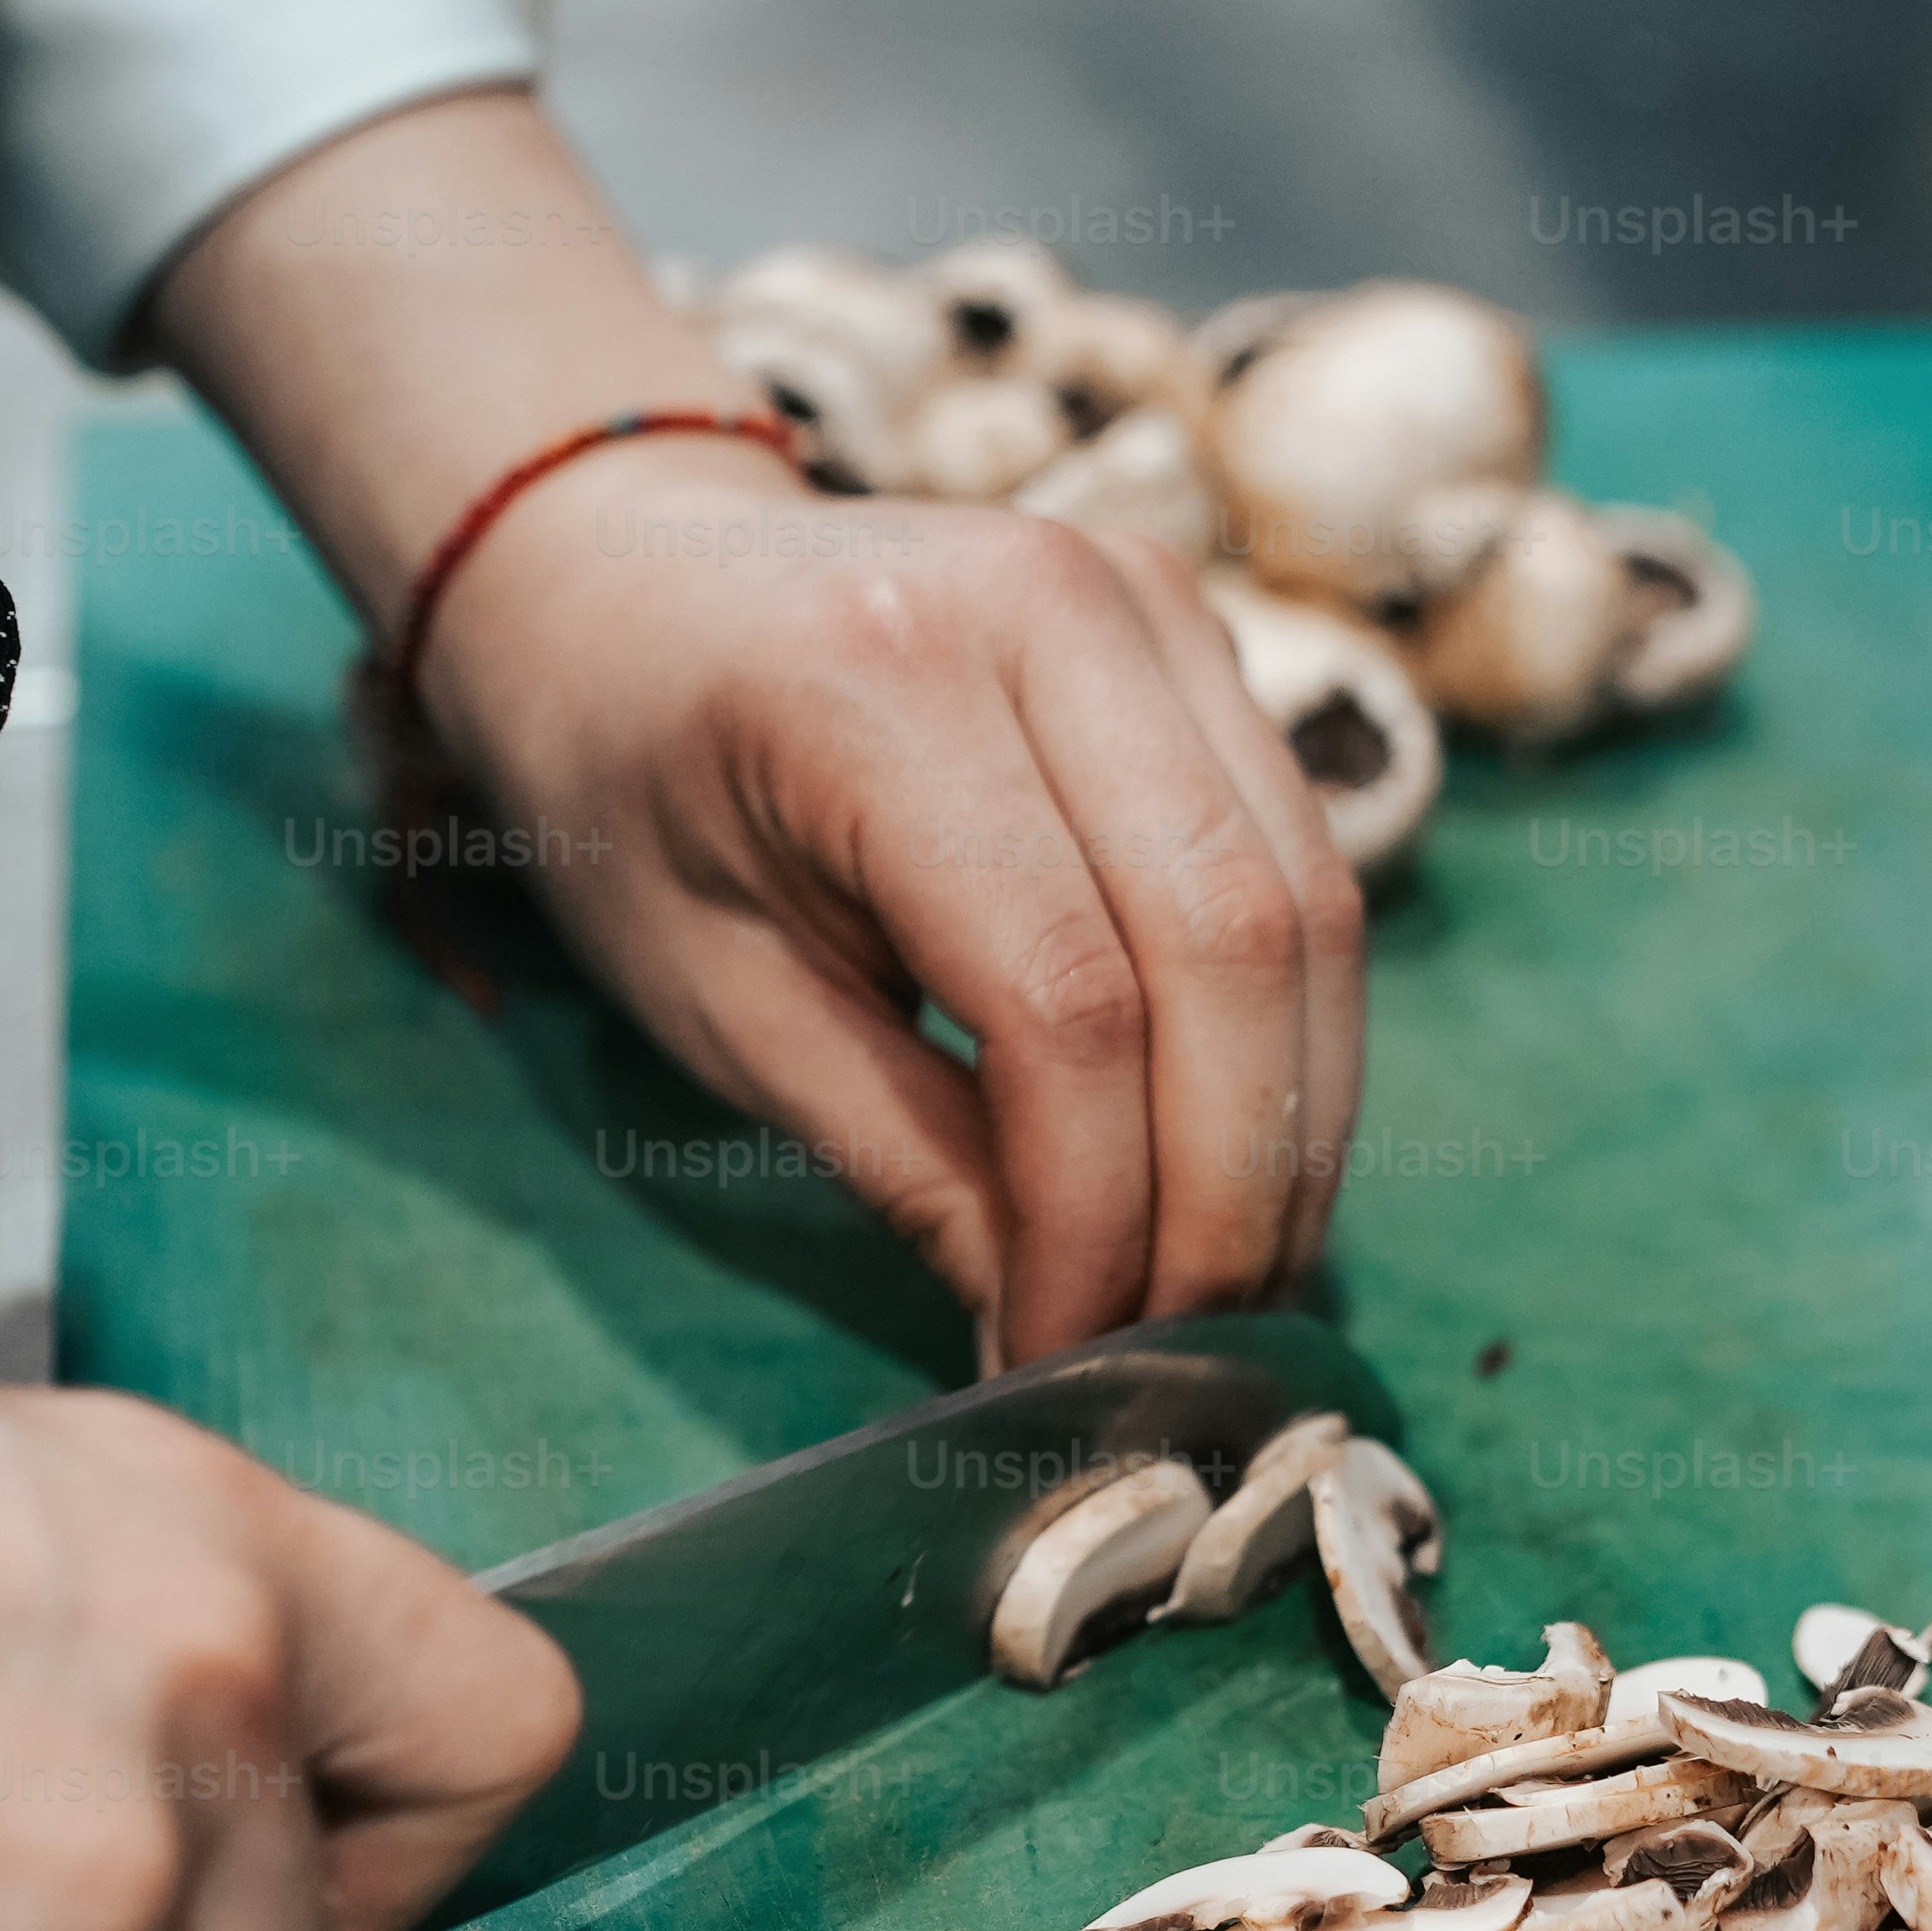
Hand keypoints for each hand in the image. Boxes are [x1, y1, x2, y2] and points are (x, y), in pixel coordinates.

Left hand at [133, 93, 1369, 1363]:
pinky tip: (1241, 1153)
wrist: (623, 572)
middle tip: (1189, 1350)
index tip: (1066, 1358)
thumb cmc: (631, 795)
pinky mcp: (1199, 632)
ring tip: (1230, 1280)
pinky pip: (1304, 865)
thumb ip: (905, 1158)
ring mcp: (1146, 601)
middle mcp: (1049, 607)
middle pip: (1232, 945)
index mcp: (877, 688)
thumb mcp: (718, 1001)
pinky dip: (1290, 1036)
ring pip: (1308, 908)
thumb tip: (1057, 1338)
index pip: (1067, 999)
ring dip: (1296, 1126)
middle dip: (1233, 1189)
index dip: (1098, 1213)